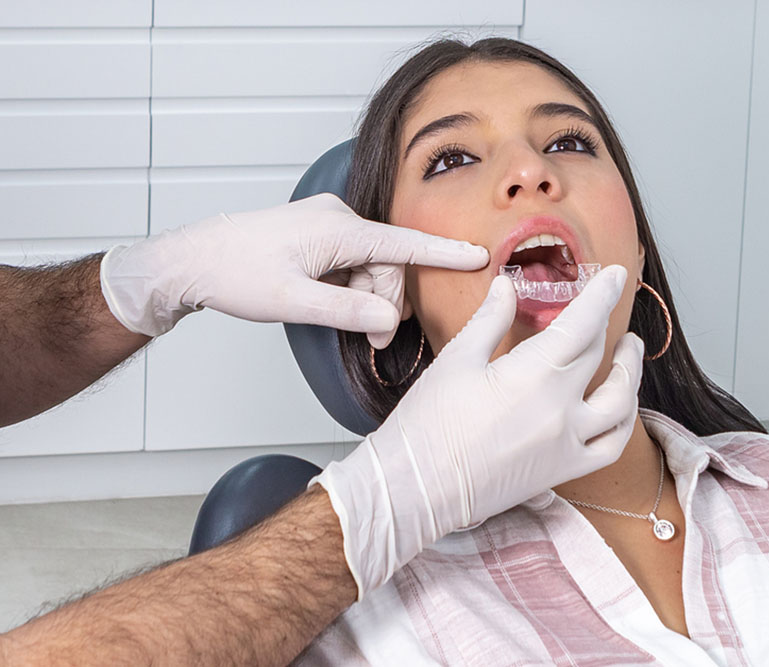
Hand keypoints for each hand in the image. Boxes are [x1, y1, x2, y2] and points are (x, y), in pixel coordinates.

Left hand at [99, 193, 487, 339]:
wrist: (192, 260)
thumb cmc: (234, 275)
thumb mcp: (292, 303)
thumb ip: (346, 312)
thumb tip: (387, 321)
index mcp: (336, 229)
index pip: (402, 243)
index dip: (442, 252)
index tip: (478, 254)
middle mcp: (336, 218)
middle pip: (387, 263)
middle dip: (385, 303)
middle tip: (371, 342)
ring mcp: (326, 224)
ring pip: (371, 266)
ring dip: (368, 299)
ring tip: (351, 329)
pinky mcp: (318, 234)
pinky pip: (352, 263)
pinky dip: (352, 289)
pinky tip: (334, 306)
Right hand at [312, 266, 644, 598]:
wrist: (416, 489)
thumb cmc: (428, 425)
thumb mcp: (457, 359)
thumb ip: (490, 319)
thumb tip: (507, 287)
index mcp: (533, 375)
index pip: (582, 324)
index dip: (602, 295)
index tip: (616, 275)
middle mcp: (560, 410)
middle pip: (597, 357)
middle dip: (605, 325)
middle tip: (603, 306)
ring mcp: (566, 444)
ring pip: (621, 404)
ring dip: (629, 373)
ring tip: (629, 352)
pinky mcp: (562, 471)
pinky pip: (610, 446)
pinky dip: (623, 423)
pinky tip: (620, 406)